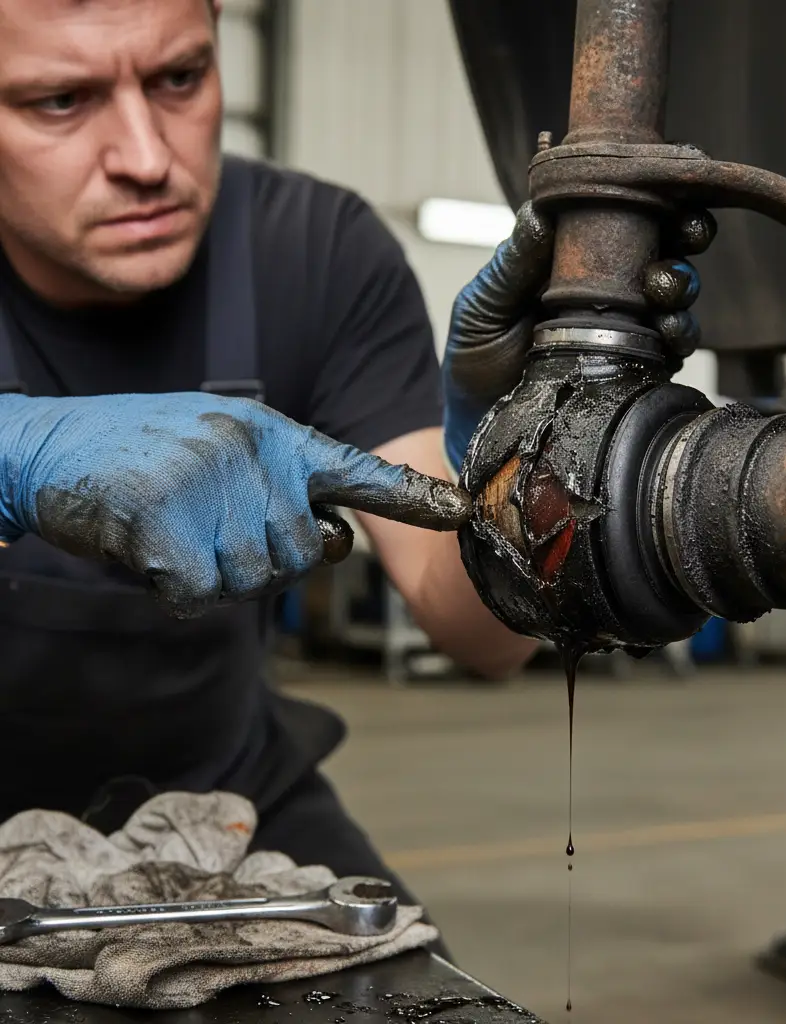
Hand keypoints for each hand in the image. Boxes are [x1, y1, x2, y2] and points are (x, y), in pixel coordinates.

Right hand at [0, 392, 470, 616]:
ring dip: (215, 573)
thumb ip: (284, 490)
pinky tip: (149, 544)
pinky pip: (200, 591)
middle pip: (303, 554)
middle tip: (209, 530)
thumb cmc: (141, 453)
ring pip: (255, 579)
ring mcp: (212, 484)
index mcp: (274, 435)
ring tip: (175, 530)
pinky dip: (174, 583)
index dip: (412, 496)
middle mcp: (254, 454)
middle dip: (262, 559)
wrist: (49, 446)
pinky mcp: (169, 522)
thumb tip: (336, 539)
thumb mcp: (225, 453)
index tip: (460, 511)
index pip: (359, 470)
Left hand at [441, 201, 716, 470]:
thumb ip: (512, 265)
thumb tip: (538, 213)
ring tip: (663, 290)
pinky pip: (672, 345)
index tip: (664, 188)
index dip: (650, 196)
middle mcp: (607, 285)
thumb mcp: (484, 304)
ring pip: (674, 291)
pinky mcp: (637, 365)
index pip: (620, 213)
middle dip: (685, 232)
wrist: (480, 420)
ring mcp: (626, 324)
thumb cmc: (476, 354)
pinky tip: (669, 331)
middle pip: (662, 245)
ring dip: (680, 283)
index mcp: (573, 255)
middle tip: (686, 234)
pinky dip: (680, 334)